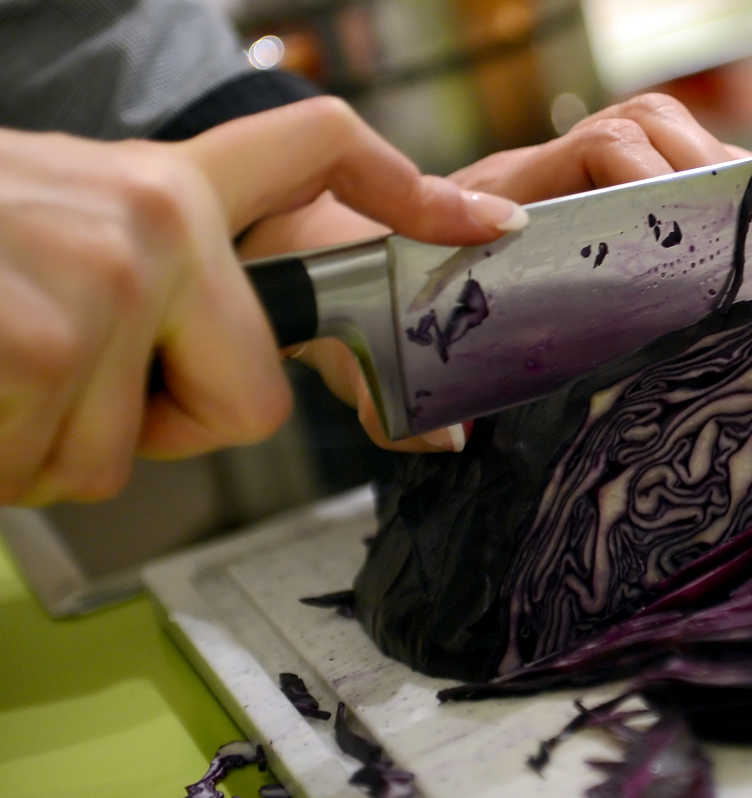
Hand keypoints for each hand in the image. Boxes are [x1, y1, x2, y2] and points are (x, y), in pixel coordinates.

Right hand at [0, 97, 523, 504]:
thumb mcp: (59, 223)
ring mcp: (111, 276)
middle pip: (247, 399)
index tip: (483, 225)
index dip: (411, 189)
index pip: (318, 149)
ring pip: (125, 456)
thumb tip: (223, 384)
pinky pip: (50, 469)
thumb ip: (154, 278)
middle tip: (59, 379)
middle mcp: (157, 217)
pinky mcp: (50, 341)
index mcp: (165, 184)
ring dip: (43, 445)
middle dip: (157, 426)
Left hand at [257, 94, 748, 451]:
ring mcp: (560, 185)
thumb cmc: (350, 295)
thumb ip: (387, 394)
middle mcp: (539, 182)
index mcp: (502, 199)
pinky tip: (722, 227)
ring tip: (743, 218)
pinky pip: (650, 167)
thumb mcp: (365, 346)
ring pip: (653, 135)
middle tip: (732, 217)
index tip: (662, 218)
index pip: (595, 149)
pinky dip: (695, 183)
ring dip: (706, 166)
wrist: (321, 258)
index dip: (637, 173)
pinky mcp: (576, 203)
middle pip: (642, 127)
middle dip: (695, 163)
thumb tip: (450, 441)